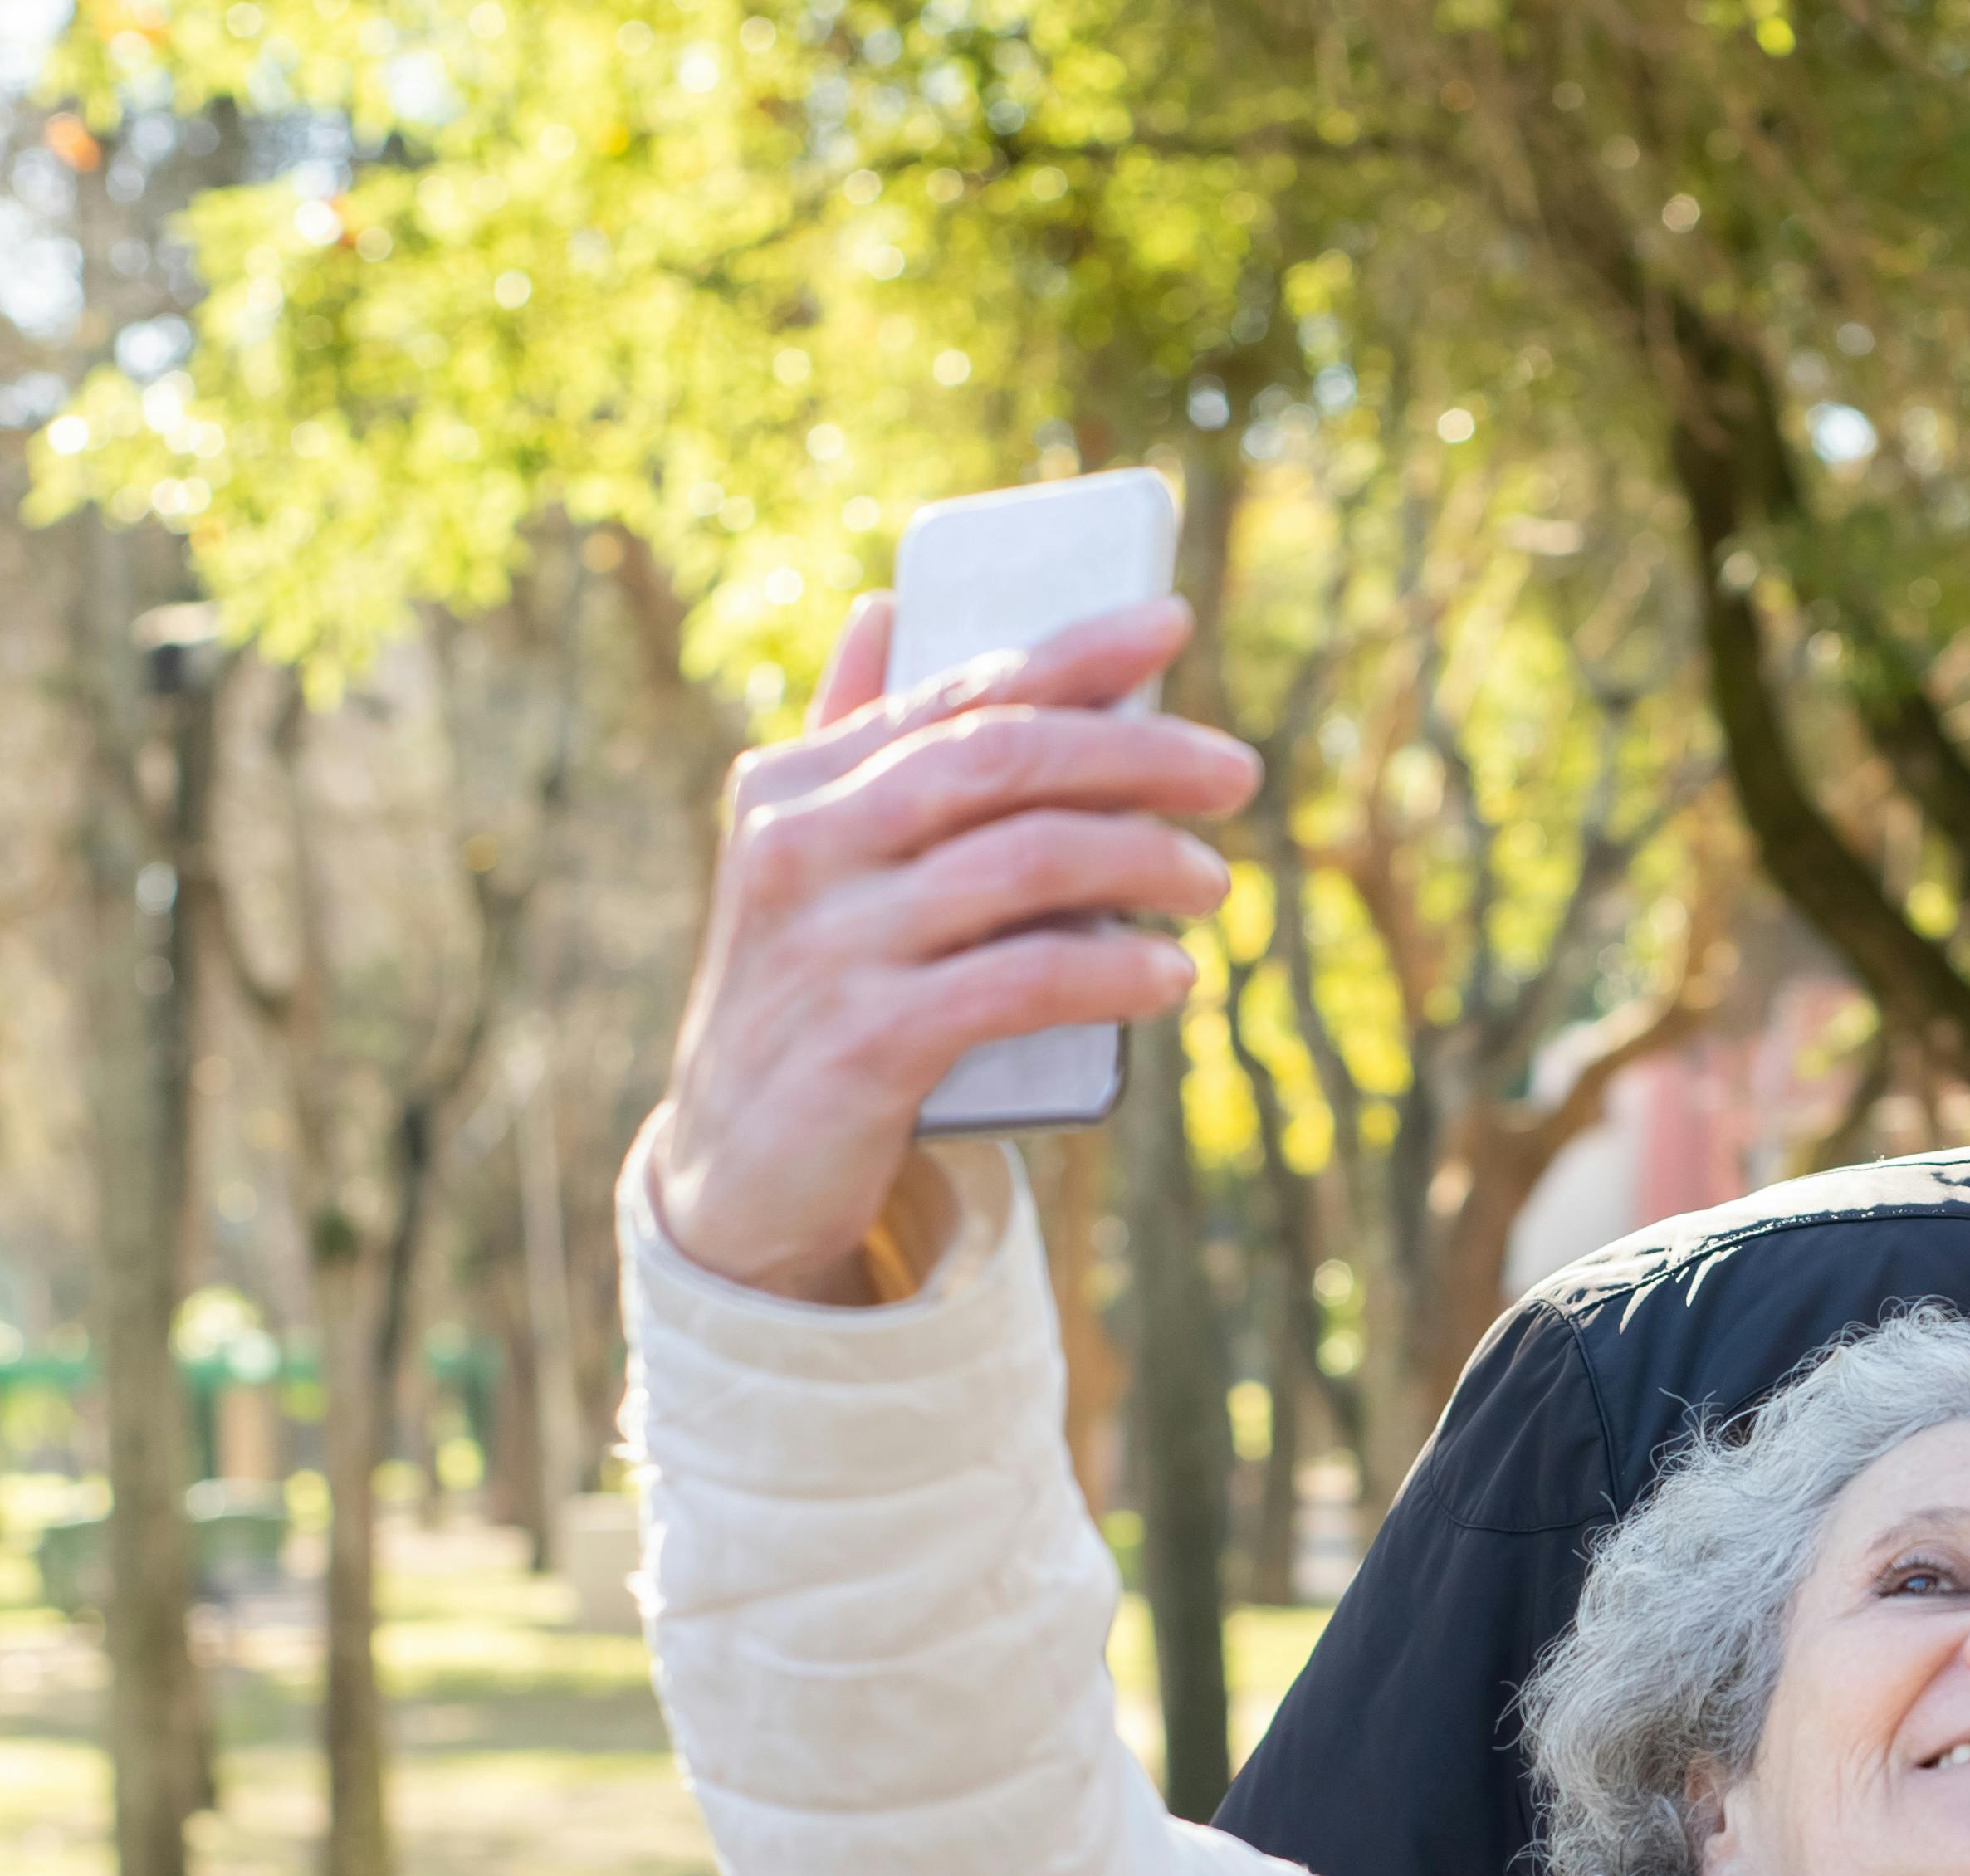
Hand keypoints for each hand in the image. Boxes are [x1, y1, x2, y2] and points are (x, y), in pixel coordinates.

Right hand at [646, 591, 1262, 1300]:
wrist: (733, 1174)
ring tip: (1214, 885)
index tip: (1171, 623)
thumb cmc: (802, 999)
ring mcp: (830, 945)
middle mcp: (801, 847)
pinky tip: (1171, 977)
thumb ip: (847, 742)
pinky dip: (1113, 972)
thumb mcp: (806, 864)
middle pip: (1002, 757)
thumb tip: (887, 608)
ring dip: (1146, 863)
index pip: (955, 692)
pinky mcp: (867, 1043)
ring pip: (1027, 862)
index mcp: (791, 784)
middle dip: (1137, 752)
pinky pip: (1022, 981)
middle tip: (1236, 774)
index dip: (1073, 652)